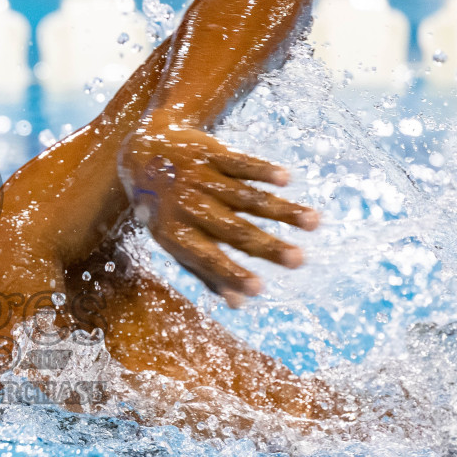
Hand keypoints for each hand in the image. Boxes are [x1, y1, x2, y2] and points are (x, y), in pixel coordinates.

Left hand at [118, 126, 317, 307]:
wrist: (142, 151)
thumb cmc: (163, 208)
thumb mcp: (173, 240)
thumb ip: (205, 271)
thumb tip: (239, 304)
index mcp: (176, 234)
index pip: (208, 258)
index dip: (232, 273)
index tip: (260, 289)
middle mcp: (188, 206)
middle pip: (234, 229)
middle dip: (268, 246)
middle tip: (300, 261)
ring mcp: (200, 178)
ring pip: (245, 196)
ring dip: (281, 209)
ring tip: (314, 222)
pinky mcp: (212, 153)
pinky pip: (239, 162)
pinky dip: (262, 170)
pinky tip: (286, 179)